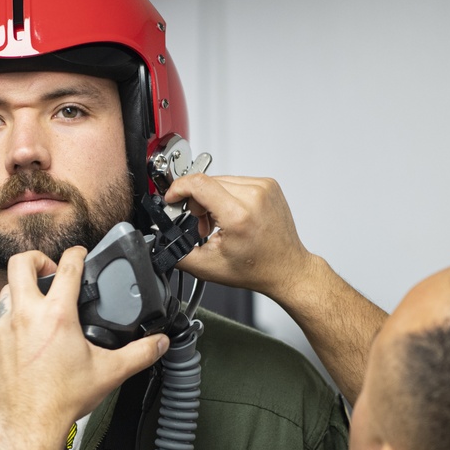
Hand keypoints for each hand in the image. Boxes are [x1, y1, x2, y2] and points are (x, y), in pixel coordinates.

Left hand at [0, 246, 168, 441]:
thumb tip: (159, 343)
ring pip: (7, 289)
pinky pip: (2, 319)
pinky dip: (15, 318)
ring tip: (40, 301)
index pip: (67, 265)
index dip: (78, 253)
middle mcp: (26, 315)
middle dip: (37, 259)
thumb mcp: (110, 372)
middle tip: (51, 271)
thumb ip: (139, 354)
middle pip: (20, 262)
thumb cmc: (63, 399)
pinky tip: (29, 333)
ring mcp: (6, 328)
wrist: (31, 425)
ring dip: (23, 288)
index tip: (81, 255)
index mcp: (56, 315)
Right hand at [165, 174, 316, 301]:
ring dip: (211, 197)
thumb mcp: (208, 267)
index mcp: (238, 215)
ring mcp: (264, 187)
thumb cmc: (257, 268)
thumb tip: (162, 240)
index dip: (178, 189)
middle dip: (196, 201)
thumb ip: (177, 252)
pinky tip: (230, 213)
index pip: (198, 183)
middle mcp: (254, 196)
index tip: (172, 199)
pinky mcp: (268, 184)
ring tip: (218, 221)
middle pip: (207, 182)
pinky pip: (235, 180)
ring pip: (220, 180)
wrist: (287, 268)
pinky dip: (226, 195)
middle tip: (202, 224)